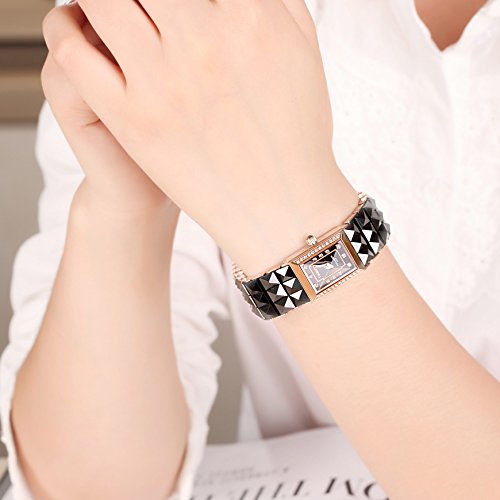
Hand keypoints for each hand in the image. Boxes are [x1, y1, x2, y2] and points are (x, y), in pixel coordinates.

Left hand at [43, 0, 357, 274]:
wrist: (281, 206)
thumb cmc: (296, 134)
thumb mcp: (301, 51)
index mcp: (250, 16)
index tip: (176, 2)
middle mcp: (202, 41)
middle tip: (146, 8)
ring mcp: (161, 80)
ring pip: (99, 1)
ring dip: (101, 0)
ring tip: (111, 11)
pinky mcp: (131, 119)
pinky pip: (74, 54)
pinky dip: (65, 29)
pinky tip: (78, 28)